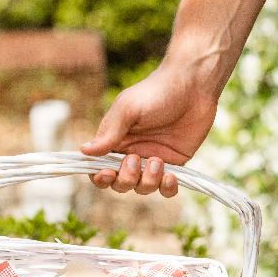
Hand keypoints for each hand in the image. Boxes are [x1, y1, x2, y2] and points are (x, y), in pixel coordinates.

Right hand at [80, 63, 219, 196]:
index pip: (98, 168)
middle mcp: (131, 153)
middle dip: (126, 179)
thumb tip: (84, 151)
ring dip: (148, 182)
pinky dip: (167, 188)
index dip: (100, 177)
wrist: (194, 87)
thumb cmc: (157, 92)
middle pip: (120, 184)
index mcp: (115, 140)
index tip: (107, 173)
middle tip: (135, 160)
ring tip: (158, 161)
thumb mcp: (128, 109)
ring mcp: (153, 161)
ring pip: (143, 188)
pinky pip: (166, 189)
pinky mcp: (174, 164)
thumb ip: (109, 133)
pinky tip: (171, 176)